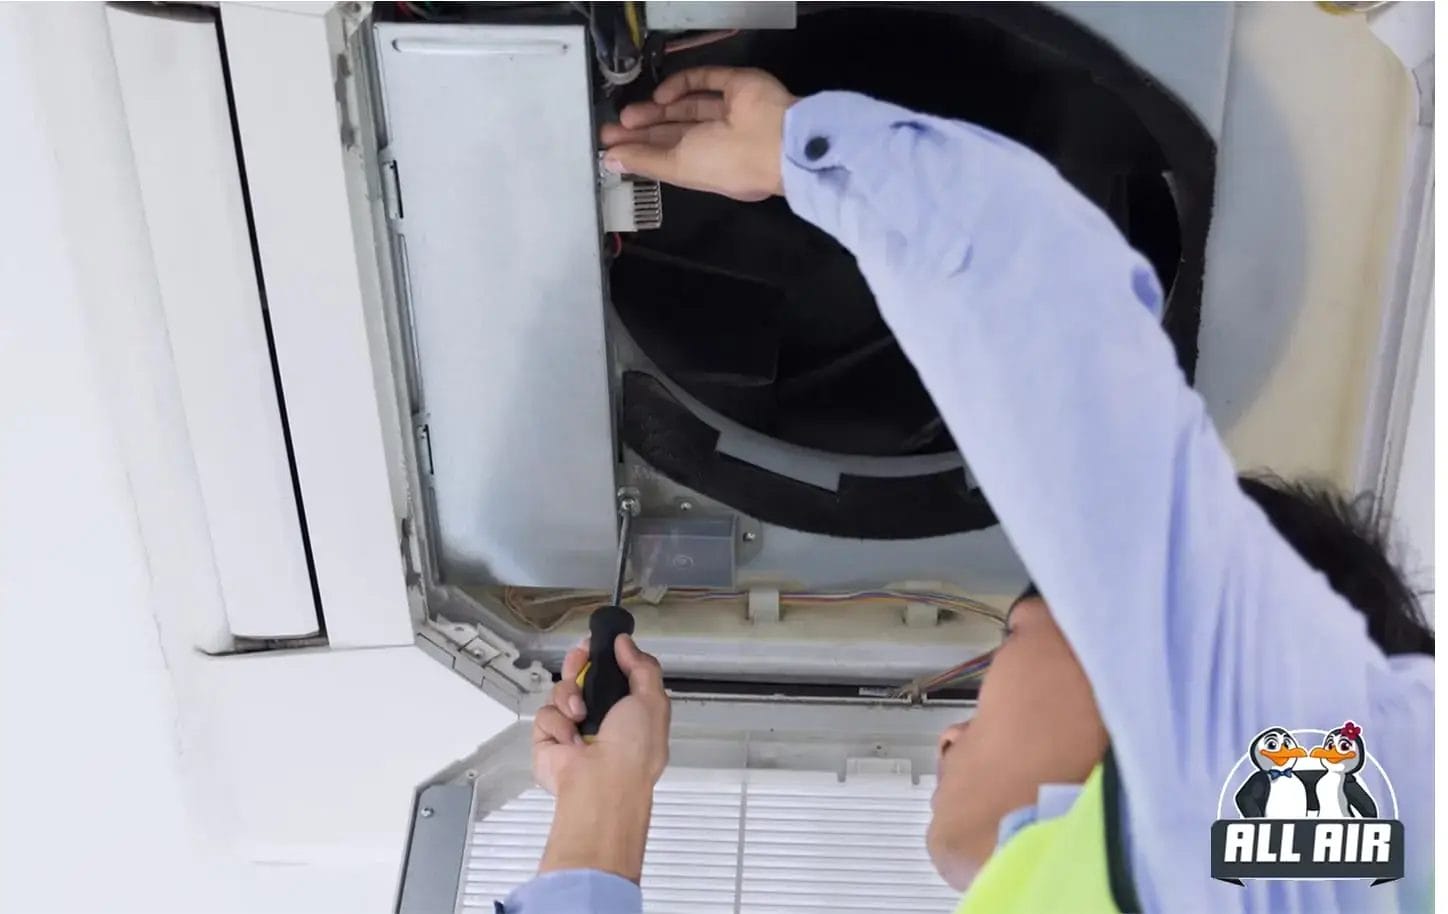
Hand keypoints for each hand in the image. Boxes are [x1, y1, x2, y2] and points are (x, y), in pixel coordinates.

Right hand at [533, 634, 670, 881]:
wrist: (602, 785)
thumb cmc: (633, 746)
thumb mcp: (651, 700)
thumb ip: (642, 666)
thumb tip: (624, 642)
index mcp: (626, 710)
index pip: (609, 674)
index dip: (600, 657)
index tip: (594, 645)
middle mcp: (598, 718)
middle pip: (579, 677)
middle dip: (577, 664)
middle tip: (578, 660)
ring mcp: (570, 729)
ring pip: (560, 692)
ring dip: (569, 696)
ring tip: (579, 714)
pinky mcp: (547, 740)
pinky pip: (545, 715)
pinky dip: (557, 723)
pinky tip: (570, 739)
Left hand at [600, 66, 796, 200]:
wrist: (774, 139)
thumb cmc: (725, 163)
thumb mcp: (678, 167)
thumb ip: (645, 161)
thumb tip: (611, 161)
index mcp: (710, 167)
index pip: (672, 155)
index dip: (644, 150)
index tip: (613, 147)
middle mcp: (719, 140)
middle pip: (676, 130)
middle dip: (644, 129)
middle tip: (613, 127)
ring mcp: (729, 111)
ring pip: (688, 106)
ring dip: (656, 110)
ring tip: (627, 114)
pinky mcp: (736, 85)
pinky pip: (705, 80)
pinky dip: (681, 85)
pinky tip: (661, 96)